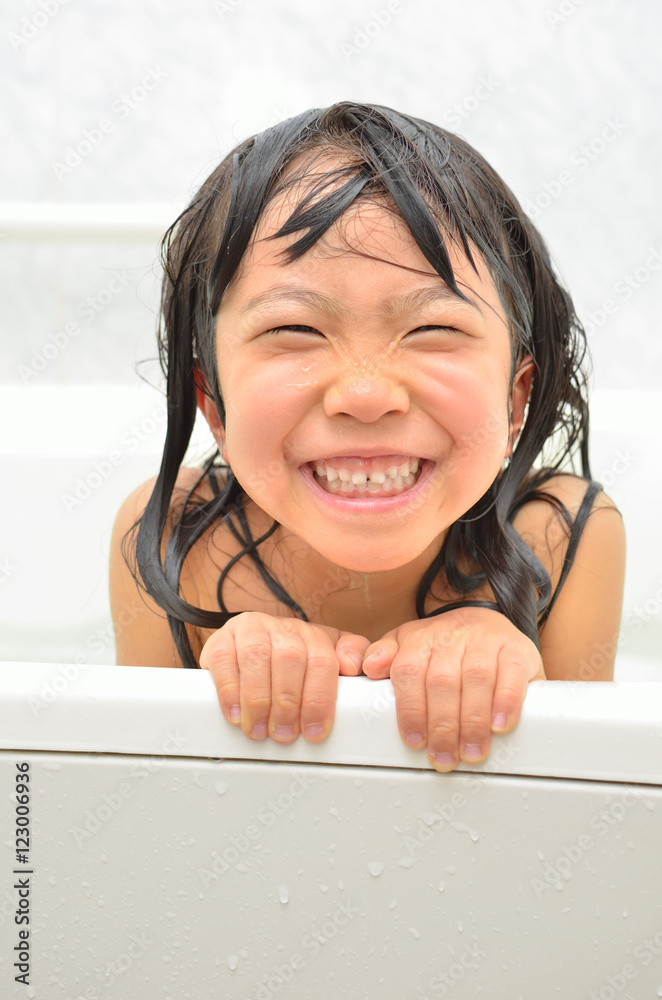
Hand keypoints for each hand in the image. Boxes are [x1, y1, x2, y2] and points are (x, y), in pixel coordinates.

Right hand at [199, 612, 370, 743]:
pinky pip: (223, 659)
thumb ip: (351, 659)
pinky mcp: (221, 639)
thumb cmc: (291, 663)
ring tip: (258, 730)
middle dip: (288, 703)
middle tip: (284, 735)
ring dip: (258, 700)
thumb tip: (355, 666)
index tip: (314, 731)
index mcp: (312, 634)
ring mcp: (251, 629)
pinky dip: (229, 690)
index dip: (319, 699)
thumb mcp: (326, 660)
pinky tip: (234, 712)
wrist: (248, 647)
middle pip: (291, 659)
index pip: (322, 661)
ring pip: (257, 658)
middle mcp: (283, 627)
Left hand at [360, 607, 543, 770]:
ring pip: (476, 679)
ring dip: (472, 721)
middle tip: (443, 758)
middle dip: (441, 726)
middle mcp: (451, 636)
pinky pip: (511, 674)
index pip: (409, 672)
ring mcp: (485, 641)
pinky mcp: (517, 649)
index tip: (414, 742)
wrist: (487, 619)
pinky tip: (500, 726)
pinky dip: (505, 702)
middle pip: (442, 681)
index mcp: (421, 638)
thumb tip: (368, 667)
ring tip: (471, 752)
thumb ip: (386, 656)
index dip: (411, 709)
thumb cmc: (445, 645)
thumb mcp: (409, 644)